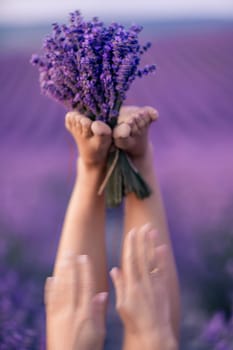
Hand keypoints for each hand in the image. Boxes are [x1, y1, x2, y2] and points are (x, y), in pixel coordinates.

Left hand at [45, 254, 107, 349]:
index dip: (85, 270)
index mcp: (86, 313)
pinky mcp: (51, 319)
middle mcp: (72, 311)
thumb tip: (102, 293)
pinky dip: (50, 288)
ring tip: (62, 259)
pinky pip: (50, 300)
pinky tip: (51, 278)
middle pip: (71, 283)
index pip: (86, 286)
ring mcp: (59, 315)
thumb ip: (99, 312)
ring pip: (60, 288)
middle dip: (71, 266)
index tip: (85, 257)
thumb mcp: (99, 333)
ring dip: (61, 272)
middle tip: (71, 251)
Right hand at [110, 224, 176, 349]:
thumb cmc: (134, 320)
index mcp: (131, 285)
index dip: (130, 245)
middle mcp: (143, 282)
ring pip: (152, 260)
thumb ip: (119, 285)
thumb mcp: (122, 304)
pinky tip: (162, 247)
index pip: (130, 260)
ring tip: (151, 230)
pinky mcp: (162, 287)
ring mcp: (154, 284)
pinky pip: (162, 269)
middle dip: (141, 240)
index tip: (130, 232)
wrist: (153, 332)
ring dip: (151, 244)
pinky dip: (162, 258)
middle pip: (141, 256)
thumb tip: (114, 268)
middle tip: (142, 225)